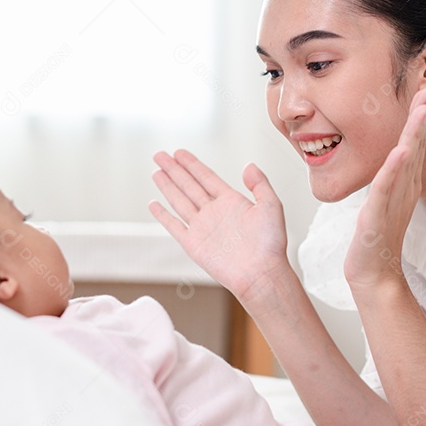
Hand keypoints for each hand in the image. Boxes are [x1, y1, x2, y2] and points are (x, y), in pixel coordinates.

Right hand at [150, 150, 290, 302]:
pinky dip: (163, 215)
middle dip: (174, 169)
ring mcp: (202, 227)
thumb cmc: (270, 244)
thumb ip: (260, 184)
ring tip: (156, 172)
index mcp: (231, 201)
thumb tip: (249, 165)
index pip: (206, 177)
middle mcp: (214, 212)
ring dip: (167, 186)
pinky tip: (154, 204)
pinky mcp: (194, 244)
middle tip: (159, 155)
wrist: (261, 273)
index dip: (192, 164)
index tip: (179, 152)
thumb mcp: (271, 207)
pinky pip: (174, 226)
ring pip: (179, 201)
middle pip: (189, 185)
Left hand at [343, 87, 425, 294]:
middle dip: (422, 117)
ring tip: (421, 110)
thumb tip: (399, 157)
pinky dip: (393, 169)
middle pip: (415, 146)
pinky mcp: (379, 214)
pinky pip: (386, 188)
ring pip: (405, 161)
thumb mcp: (387, 200)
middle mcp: (403, 188)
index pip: (413, 143)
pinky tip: (400, 152)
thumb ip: (395, 178)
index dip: (419, 117)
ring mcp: (393, 200)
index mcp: (404, 182)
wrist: (375, 273)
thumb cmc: (378, 237)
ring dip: (413, 134)